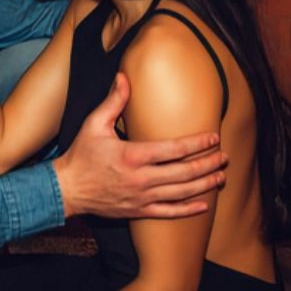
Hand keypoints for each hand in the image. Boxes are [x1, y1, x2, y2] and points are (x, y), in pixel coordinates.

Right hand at [53, 72, 226, 218]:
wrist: (66, 189)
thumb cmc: (80, 155)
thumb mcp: (93, 125)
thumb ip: (113, 101)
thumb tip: (123, 77)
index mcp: (132, 156)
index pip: (174, 150)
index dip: (197, 143)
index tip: (213, 137)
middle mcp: (140, 179)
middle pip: (184, 172)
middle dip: (208, 164)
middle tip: (224, 157)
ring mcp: (141, 197)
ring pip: (181, 193)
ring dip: (205, 184)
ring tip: (221, 176)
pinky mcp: (138, 211)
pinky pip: (168, 212)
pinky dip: (189, 210)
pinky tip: (204, 204)